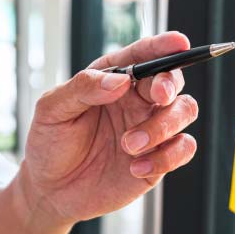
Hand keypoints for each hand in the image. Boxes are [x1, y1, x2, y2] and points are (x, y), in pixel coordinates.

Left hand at [22, 32, 198, 224]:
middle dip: (169, 85)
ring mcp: (151, 130)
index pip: (143, 56)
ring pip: (184, 111)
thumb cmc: (50, 143)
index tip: (179, 42)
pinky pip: (183, 148)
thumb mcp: (52, 110)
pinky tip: (136, 168)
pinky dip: (167, 157)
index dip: (163, 45)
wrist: (51, 191)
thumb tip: (120, 80)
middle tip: (158, 97)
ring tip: (128, 146)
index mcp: (114, 79)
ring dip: (163, 126)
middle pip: (172, 80)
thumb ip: (83, 88)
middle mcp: (137, 101)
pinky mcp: (158, 160)